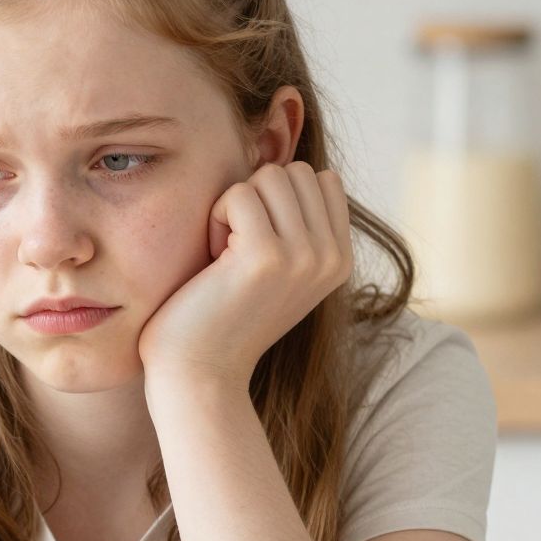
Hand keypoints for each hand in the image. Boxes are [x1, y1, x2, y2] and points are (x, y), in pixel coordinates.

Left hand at [137, 159, 354, 393]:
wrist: (200, 375)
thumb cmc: (222, 318)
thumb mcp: (278, 270)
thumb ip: (297, 225)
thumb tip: (285, 166)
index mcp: (340, 260)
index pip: (320, 179)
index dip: (275, 200)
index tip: (255, 246)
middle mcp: (330, 257)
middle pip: (293, 171)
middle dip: (255, 200)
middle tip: (235, 251)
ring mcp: (303, 256)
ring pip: (268, 176)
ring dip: (233, 208)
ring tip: (225, 257)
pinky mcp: (266, 255)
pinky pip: (236, 194)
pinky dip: (214, 220)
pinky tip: (212, 263)